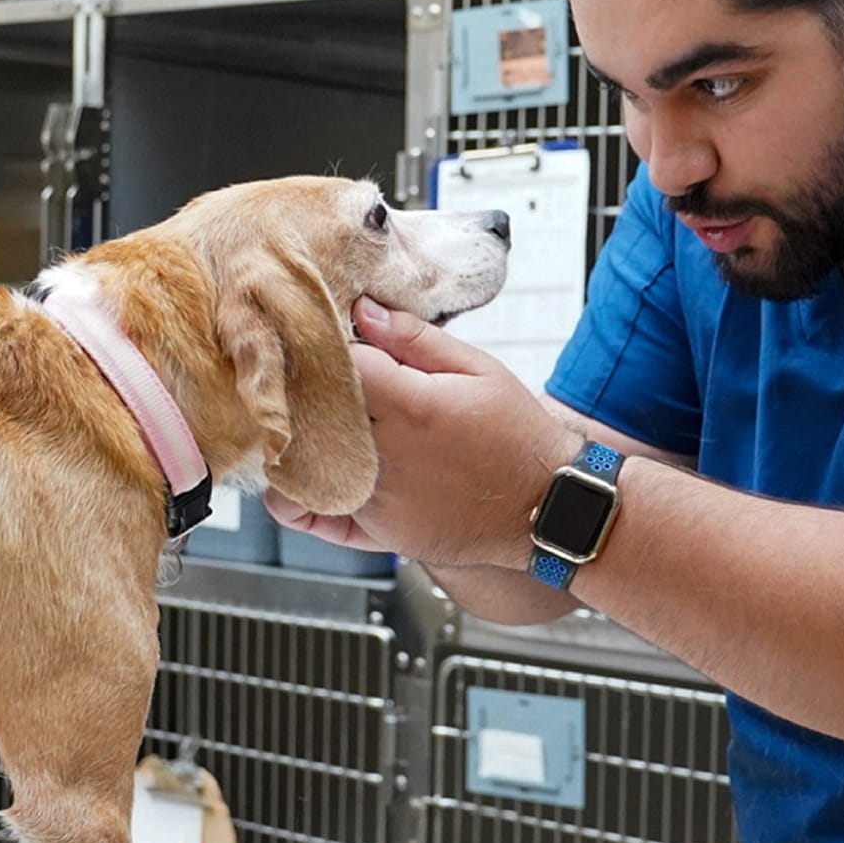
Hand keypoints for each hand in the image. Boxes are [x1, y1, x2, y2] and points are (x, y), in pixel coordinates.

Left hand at [266, 297, 581, 569]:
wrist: (545, 506)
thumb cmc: (517, 435)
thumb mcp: (480, 370)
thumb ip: (416, 339)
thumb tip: (364, 310)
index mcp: (413, 406)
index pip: (340, 364)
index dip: (333, 349)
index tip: (336, 345)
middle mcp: (388, 455)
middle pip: (312, 411)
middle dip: (308, 391)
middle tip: (313, 381)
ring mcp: (379, 498)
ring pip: (306, 461)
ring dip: (304, 438)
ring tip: (318, 424)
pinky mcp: (376, 533)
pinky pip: (313, 514)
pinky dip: (298, 496)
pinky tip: (307, 474)